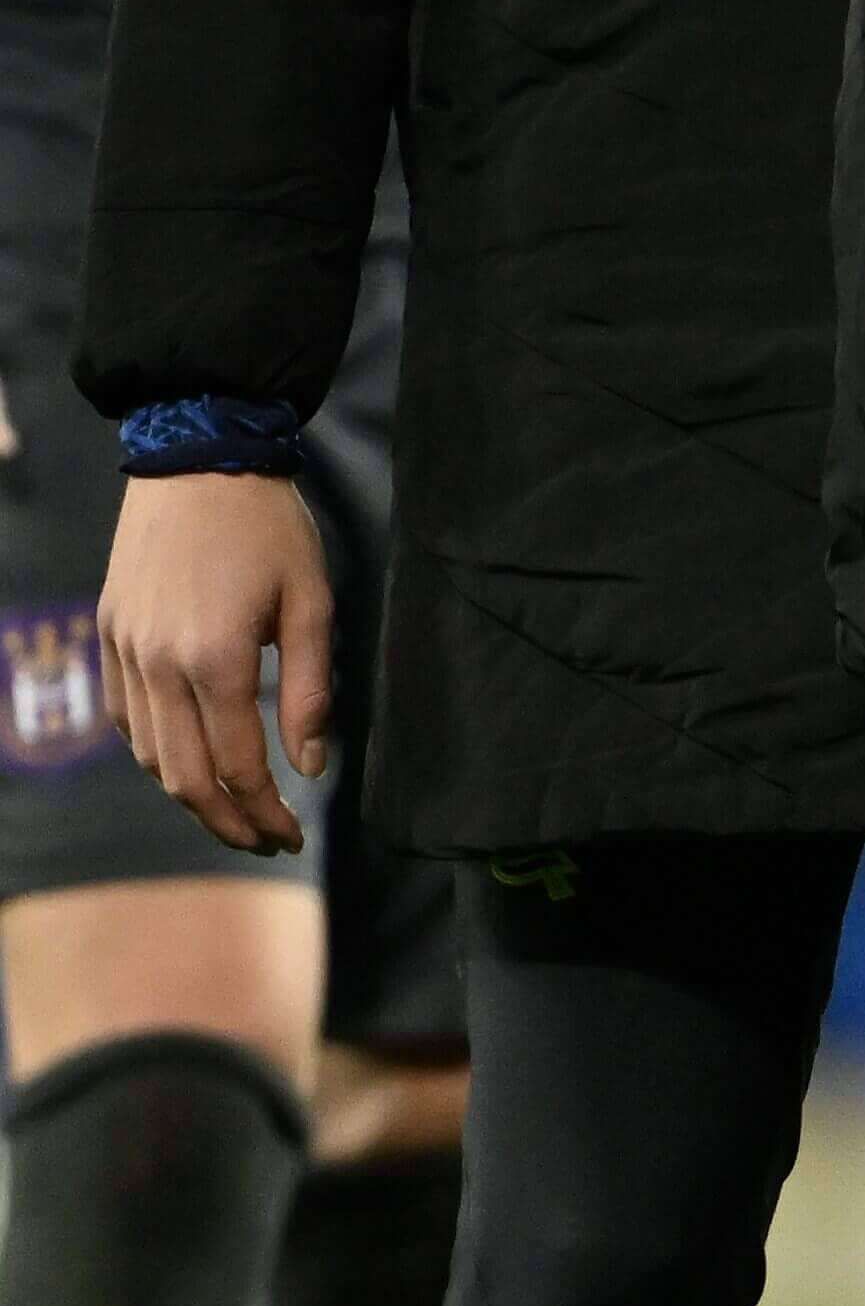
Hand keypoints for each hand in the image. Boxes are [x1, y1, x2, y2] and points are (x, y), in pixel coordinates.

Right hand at [95, 467, 331, 857]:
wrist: (198, 462)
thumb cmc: (270, 529)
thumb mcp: (314, 603)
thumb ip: (311, 690)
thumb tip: (311, 766)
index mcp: (216, 661)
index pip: (240, 767)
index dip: (267, 813)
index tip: (296, 837)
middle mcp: (159, 666)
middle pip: (187, 777)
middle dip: (228, 822)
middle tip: (268, 843)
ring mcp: (126, 652)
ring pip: (150, 755)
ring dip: (191, 796)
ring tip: (234, 813)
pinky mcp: (109, 635)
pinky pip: (125, 717)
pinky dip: (154, 753)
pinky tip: (189, 763)